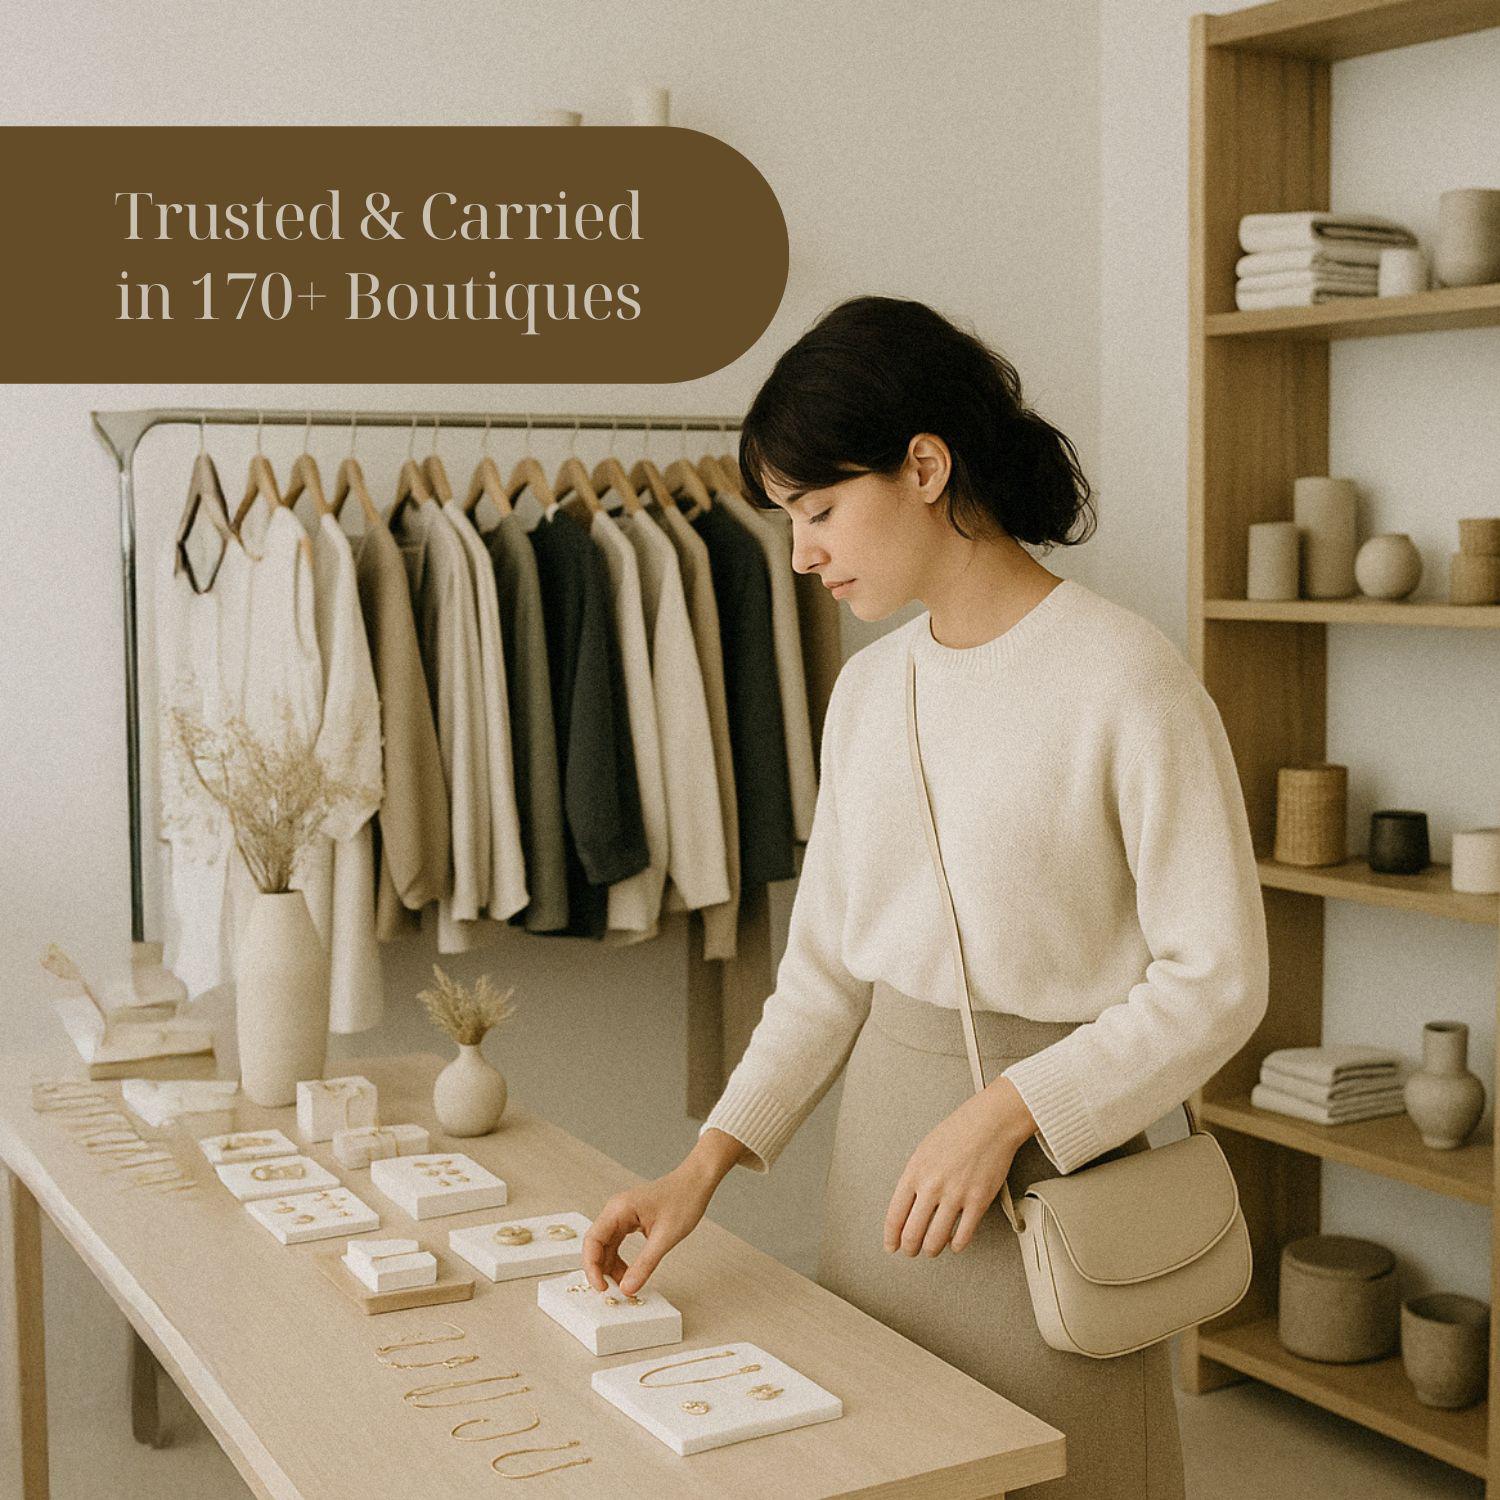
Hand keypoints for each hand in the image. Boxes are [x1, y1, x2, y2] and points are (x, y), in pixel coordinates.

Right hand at [583, 1160, 718, 1296]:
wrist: (697, 1182)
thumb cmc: (683, 1200)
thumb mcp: (665, 1238)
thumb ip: (644, 1264)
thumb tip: (627, 1288)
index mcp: (618, 1209)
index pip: (592, 1241)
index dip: (592, 1267)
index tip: (602, 1288)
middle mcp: (616, 1210)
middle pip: (596, 1245)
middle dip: (601, 1270)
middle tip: (613, 1291)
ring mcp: (622, 1214)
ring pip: (607, 1246)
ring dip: (612, 1266)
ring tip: (625, 1284)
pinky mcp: (631, 1219)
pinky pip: (617, 1243)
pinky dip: (620, 1259)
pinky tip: (630, 1272)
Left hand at [884, 1076, 1036, 1258]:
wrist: (989, 1123)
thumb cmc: (957, 1132)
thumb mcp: (923, 1151)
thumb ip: (914, 1178)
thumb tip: (907, 1207)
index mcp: (914, 1172)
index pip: (895, 1215)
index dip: (891, 1236)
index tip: (892, 1246)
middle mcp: (932, 1186)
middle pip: (913, 1233)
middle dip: (910, 1248)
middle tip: (911, 1251)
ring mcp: (955, 1195)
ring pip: (936, 1240)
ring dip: (931, 1250)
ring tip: (931, 1249)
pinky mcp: (978, 1201)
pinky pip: (963, 1235)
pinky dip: (956, 1245)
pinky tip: (954, 1244)